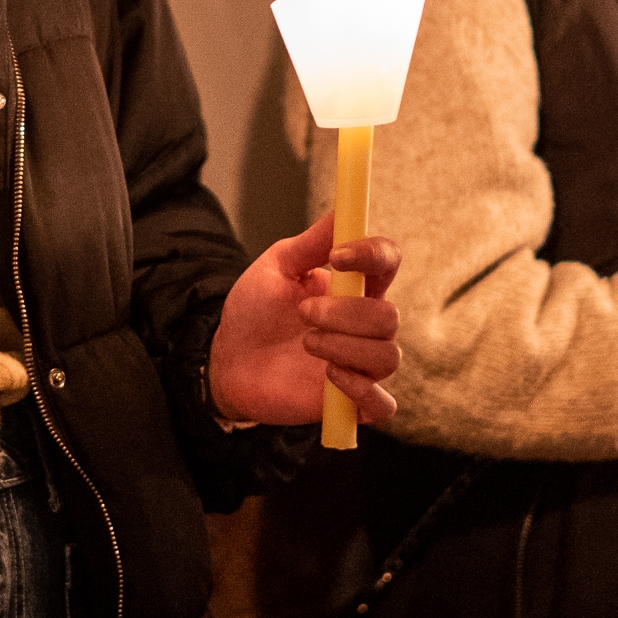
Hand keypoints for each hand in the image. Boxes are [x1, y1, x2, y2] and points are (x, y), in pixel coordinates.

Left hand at [209, 214, 401, 427]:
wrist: (228, 361)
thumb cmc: (254, 312)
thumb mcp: (275, 269)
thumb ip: (309, 243)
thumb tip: (341, 211)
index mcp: (353, 287)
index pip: (388, 262)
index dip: (372, 255)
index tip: (338, 256)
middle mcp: (365, 325)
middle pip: (389, 316)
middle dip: (346, 313)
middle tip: (304, 313)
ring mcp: (361, 364)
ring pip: (387, 356)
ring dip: (344, 347)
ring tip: (306, 344)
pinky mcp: (351, 402)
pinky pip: (384, 405)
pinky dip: (363, 390)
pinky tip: (330, 377)